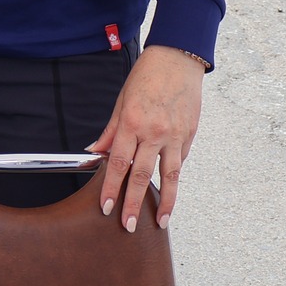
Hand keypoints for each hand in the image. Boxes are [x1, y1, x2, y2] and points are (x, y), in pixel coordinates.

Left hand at [88, 45, 205, 232]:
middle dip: (133, 204)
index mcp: (132, 123)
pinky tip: (169, 190)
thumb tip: (95, 153)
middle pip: (141, 176)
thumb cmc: (147, 77)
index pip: (118, 164)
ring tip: (160, 221)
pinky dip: (174, 176)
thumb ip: (110, 132)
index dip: (111, 188)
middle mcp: (154, 132)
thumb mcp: (121, 101)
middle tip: (128, 226)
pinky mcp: (190, 135)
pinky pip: (180, 161)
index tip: (107, 207)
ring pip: (169, 176)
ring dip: (164, 202)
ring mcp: (175, 135)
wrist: (178, 60)